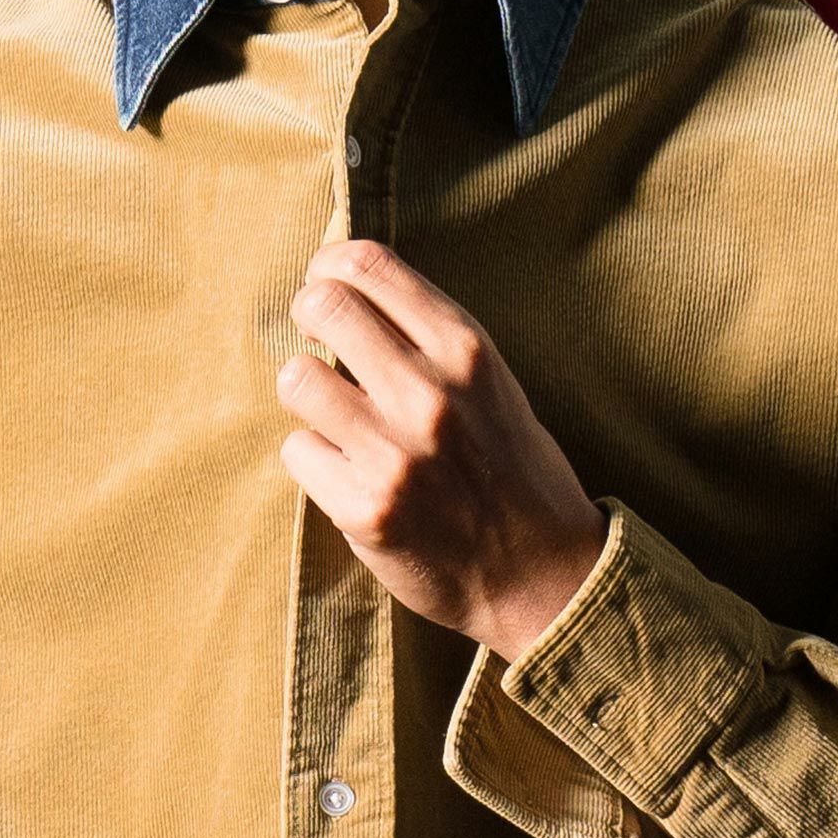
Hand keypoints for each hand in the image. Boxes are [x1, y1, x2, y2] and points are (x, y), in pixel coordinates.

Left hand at [275, 238, 609, 663]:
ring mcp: (394, 452)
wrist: (541, 574)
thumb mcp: (488, 379)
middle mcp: (430, 393)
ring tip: (336, 414)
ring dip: (307, 393)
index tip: (326, 282)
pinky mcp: (364, 508)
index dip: (330, 265)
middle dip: (308, 316)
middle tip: (316, 338)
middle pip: (321, 305)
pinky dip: (315, 459)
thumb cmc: (508, 466)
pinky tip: (349, 473)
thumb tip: (342, 281)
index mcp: (465, 349)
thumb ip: (426, 333)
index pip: (368, 264)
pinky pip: (298, 450)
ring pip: (295, 378)